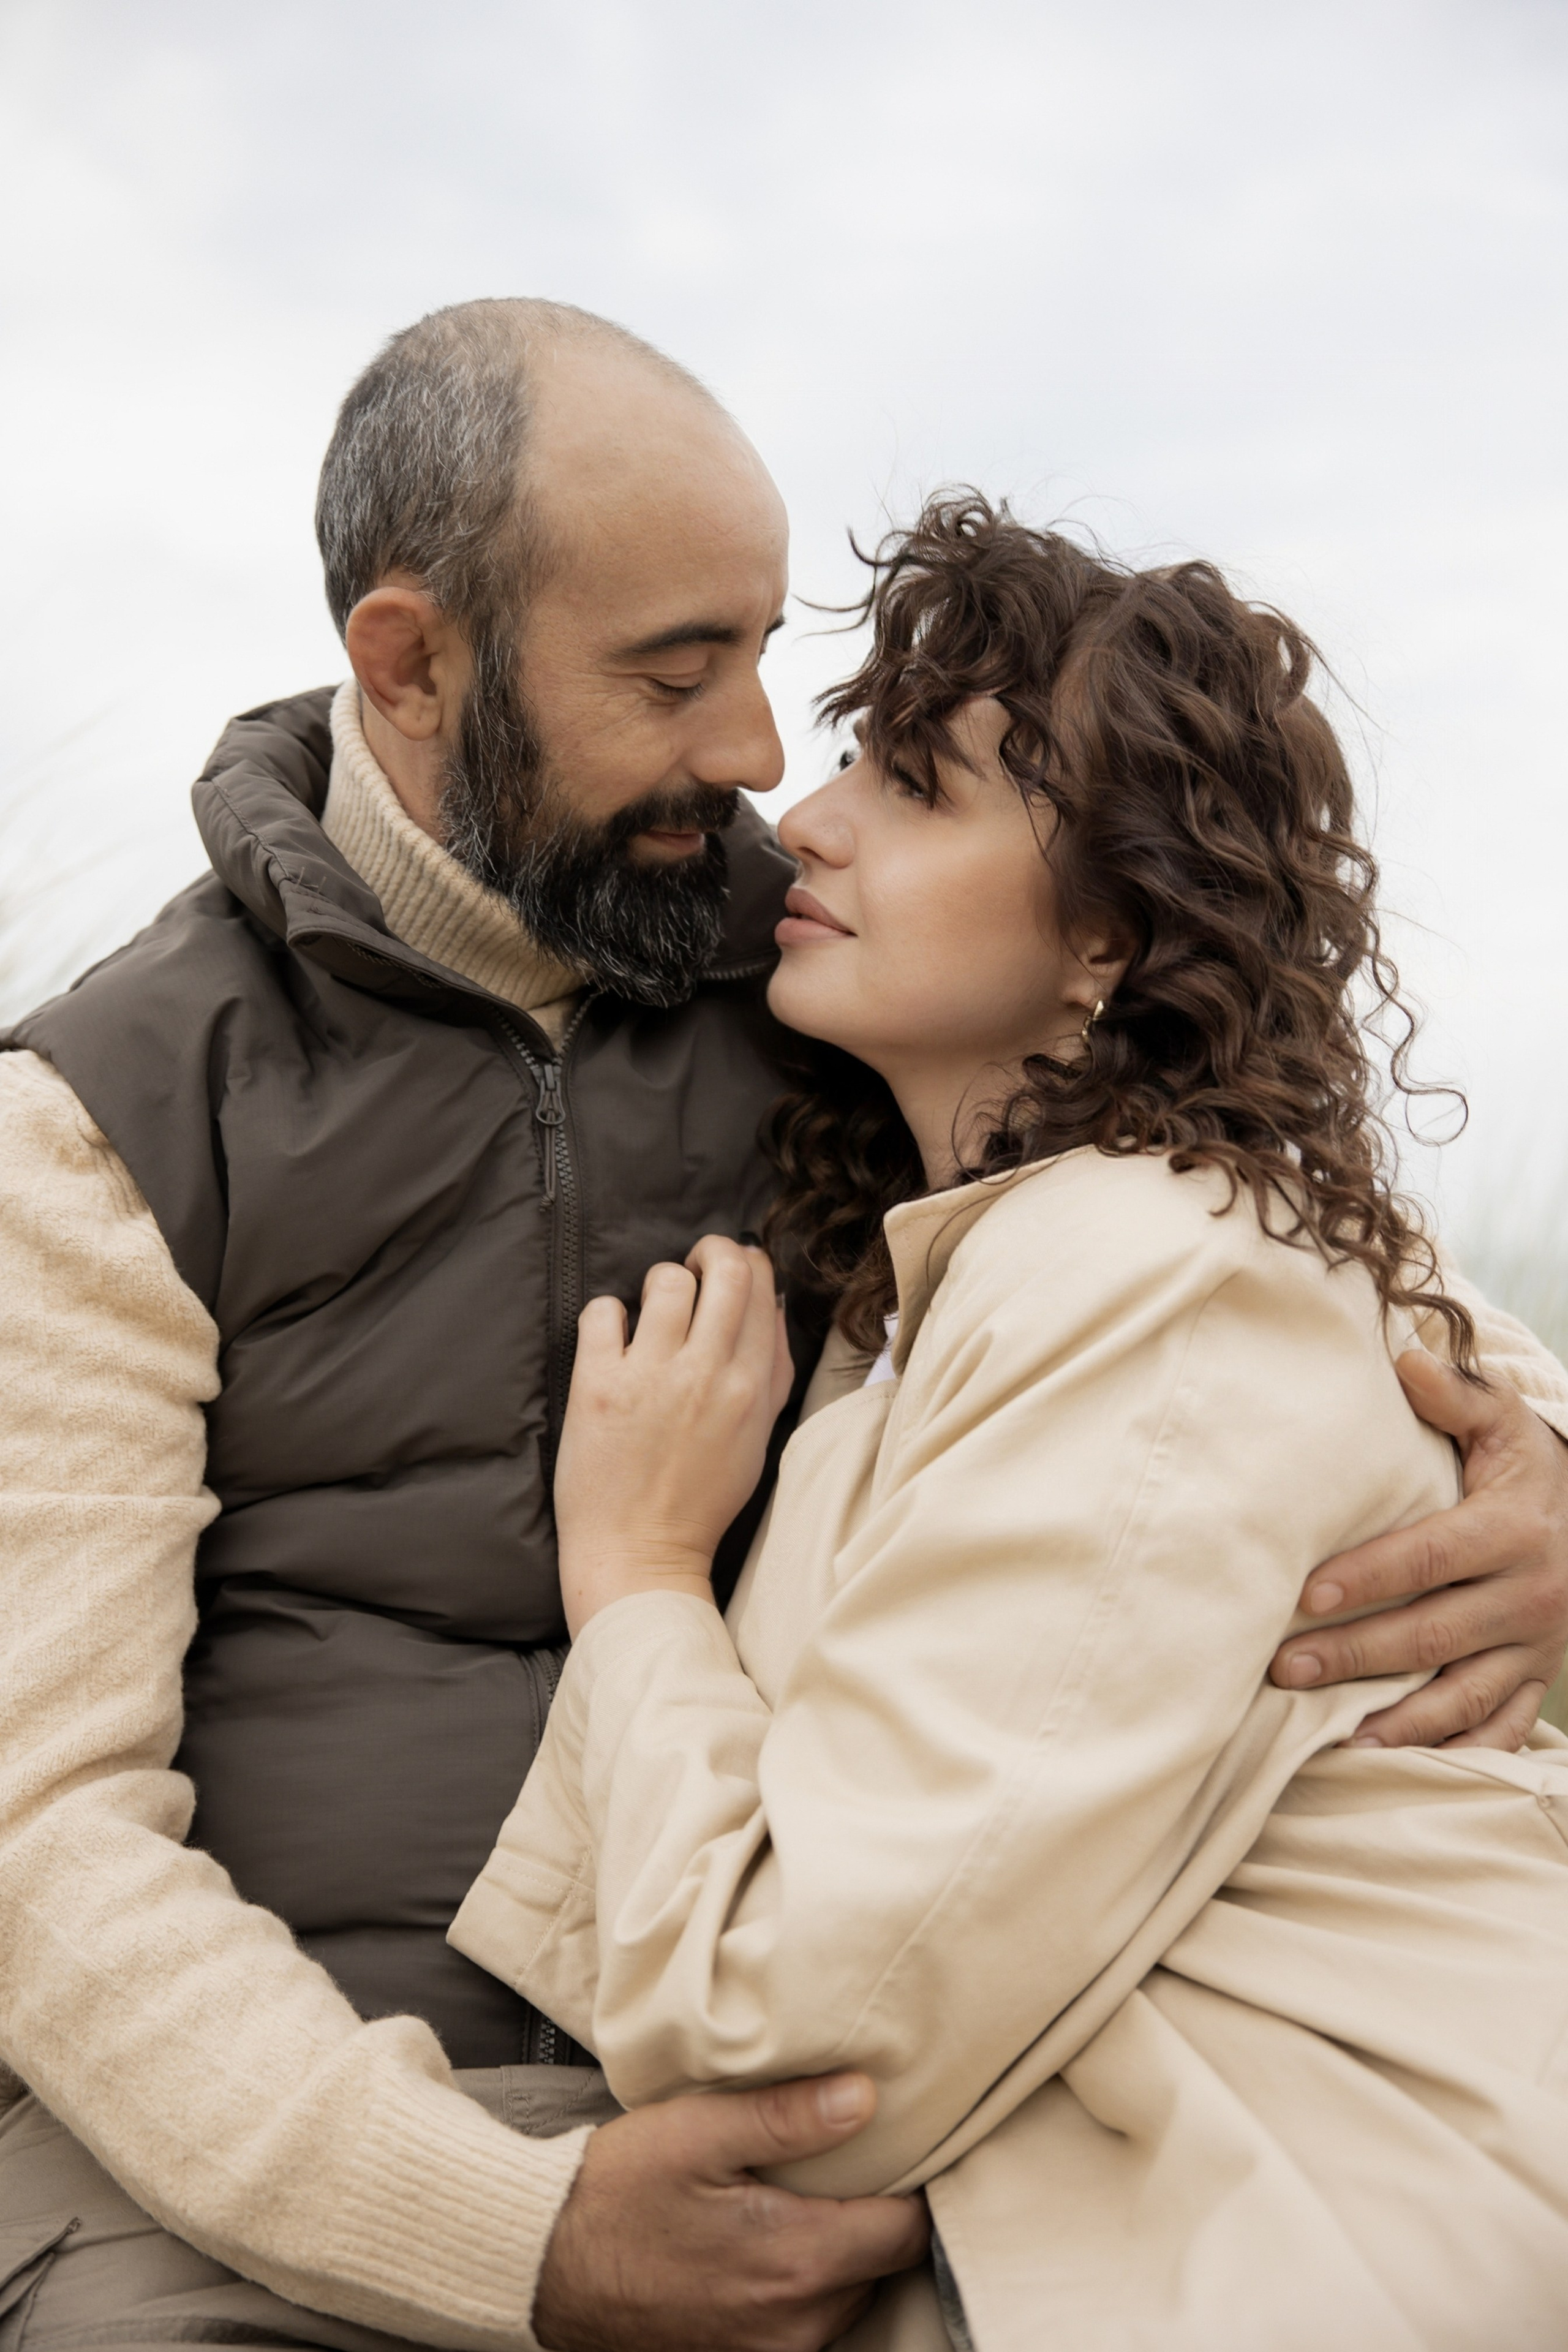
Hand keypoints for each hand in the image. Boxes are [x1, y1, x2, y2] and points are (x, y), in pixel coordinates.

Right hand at [532, 2071, 928, 2351]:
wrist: (540, 2262)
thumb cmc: (616, 2189)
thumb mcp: (699, 2132)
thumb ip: (788, 2116)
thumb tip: (867, 2096)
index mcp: (796, 2262)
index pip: (906, 2233)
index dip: (913, 2184)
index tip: (901, 2143)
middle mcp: (795, 2324)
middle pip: (881, 2267)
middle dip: (873, 2213)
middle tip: (847, 2158)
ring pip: (846, 2298)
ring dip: (838, 2251)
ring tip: (802, 2194)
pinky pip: (806, 2322)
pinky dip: (804, 2283)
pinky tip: (770, 2239)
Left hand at [555, 1236, 792, 1636]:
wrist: (640, 1556)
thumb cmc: (700, 1500)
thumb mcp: (757, 1437)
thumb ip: (770, 1370)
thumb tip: (771, 1304)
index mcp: (750, 1386)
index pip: (761, 1287)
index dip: (745, 1262)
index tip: (726, 1271)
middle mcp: (708, 1374)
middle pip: (724, 1267)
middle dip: (709, 1251)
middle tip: (692, 1267)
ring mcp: (652, 1376)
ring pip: (665, 1279)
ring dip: (657, 1284)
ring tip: (650, 1315)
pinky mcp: (598, 1384)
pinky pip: (603, 1311)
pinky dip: (606, 1316)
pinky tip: (610, 1341)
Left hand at [1270, 1351, 1567, 1747]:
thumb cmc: (1527, 1466)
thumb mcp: (1503, 1421)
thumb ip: (1455, 1395)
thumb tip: (1404, 1360)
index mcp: (1514, 1530)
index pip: (1430, 1559)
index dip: (1368, 1577)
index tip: (1306, 1593)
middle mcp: (1532, 1595)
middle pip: (1432, 1633)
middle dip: (1355, 1655)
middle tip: (1282, 1666)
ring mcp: (1537, 1646)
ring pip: (1463, 1695)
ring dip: (1397, 1720)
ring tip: (1331, 1735)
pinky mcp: (1539, 1679)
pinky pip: (1498, 1727)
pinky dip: (1450, 1750)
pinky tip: (1393, 1760)